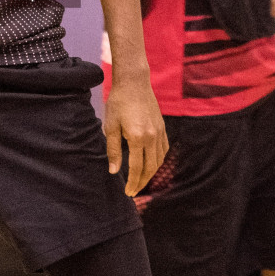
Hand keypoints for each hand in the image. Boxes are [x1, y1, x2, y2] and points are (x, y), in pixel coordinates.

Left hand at [103, 73, 168, 195]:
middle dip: (142, 182)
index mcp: (138, 138)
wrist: (134, 83)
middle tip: (134, 191)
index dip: (132, 183)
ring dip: (151, 173)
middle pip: (150, 168)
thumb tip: (114, 171)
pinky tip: (152, 164)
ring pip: (159, 161)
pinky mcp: (163, 127)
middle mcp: (152, 138)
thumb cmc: (118, 102)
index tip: (128, 193)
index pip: (136, 168)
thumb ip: (113, 150)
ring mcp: (160, 133)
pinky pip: (164, 150)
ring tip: (141, 180)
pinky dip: (159, 161)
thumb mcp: (111, 126)